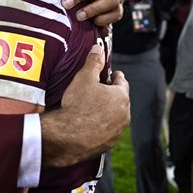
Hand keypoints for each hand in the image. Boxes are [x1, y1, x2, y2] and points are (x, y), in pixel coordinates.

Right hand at [41, 43, 129, 166]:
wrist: (68, 137)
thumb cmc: (77, 106)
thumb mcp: (84, 78)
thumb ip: (94, 62)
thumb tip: (98, 49)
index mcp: (121, 97)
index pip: (122, 82)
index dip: (116, 76)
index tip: (112, 75)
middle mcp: (124, 115)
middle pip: (120, 100)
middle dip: (111, 94)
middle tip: (99, 90)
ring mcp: (117, 131)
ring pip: (115, 116)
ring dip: (108, 111)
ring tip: (93, 107)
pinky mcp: (109, 144)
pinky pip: (108, 130)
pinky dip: (102, 125)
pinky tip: (89, 123)